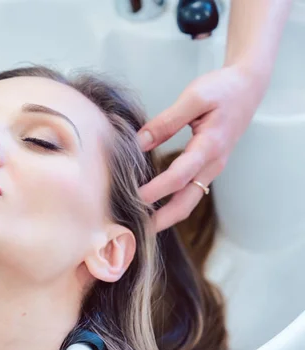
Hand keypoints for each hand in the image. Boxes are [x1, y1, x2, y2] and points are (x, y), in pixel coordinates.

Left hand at [137, 65, 266, 231]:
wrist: (248, 87)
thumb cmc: (221, 89)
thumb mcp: (193, 98)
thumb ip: (165, 121)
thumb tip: (138, 141)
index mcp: (209, 147)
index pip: (178, 176)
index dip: (155, 190)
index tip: (133, 199)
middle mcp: (212, 164)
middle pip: (186, 202)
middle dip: (161, 220)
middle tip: (135, 230)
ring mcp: (211, 168)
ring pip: (188, 200)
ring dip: (165, 215)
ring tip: (140, 224)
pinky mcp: (207, 167)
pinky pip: (189, 191)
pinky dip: (171, 202)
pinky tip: (152, 205)